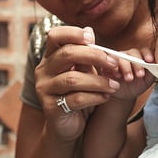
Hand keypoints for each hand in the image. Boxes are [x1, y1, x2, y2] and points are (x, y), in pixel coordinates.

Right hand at [34, 26, 120, 141]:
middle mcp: (43, 71)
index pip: (54, 36)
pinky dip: (95, 97)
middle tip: (114, 63)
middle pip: (67, 54)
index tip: (92, 39)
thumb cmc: (77, 94)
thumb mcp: (82, 72)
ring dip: (98, 81)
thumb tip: (89, 30)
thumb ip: (85, 55)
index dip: (73, 33)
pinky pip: (76, 99)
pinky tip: (106, 97)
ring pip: (73, 79)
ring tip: (114, 85)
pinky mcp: (51, 108)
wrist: (67, 126)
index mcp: (50, 57)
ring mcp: (44, 89)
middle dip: (94, 56)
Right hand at [96, 47, 154, 100]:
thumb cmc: (137, 85)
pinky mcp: (107, 64)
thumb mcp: (148, 80)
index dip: (147, 54)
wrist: (124, 95)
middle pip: (133, 52)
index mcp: (140, 56)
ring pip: (121, 56)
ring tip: (129, 78)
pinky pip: (109, 62)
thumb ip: (153, 71)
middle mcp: (129, 55)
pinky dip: (114, 68)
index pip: (144, 50)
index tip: (150, 60)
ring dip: (126, 67)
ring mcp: (117, 59)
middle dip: (137, 63)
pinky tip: (117, 75)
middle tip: (139, 75)